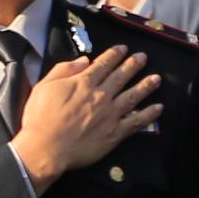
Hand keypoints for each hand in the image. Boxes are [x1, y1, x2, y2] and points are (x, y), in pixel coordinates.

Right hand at [7, 47, 161, 187]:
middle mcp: (101, 95)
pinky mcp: (115, 133)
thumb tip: (84, 60)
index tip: (124, 49)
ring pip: (133, 96)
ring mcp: (110, 114)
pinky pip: (136, 122)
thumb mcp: (44, 86)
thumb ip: (64, 70)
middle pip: (121, 76)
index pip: (103, 64)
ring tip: (157, 78)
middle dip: (133, 65)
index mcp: (84, 83)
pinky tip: (158, 108)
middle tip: (143, 57)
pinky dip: (148, 114)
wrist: (45, 148)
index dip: (115, 55)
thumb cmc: (40, 118)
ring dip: (146, 86)